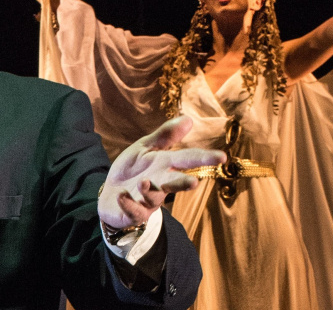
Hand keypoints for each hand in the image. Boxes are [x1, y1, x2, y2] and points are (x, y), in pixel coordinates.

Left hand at [98, 116, 225, 228]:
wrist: (110, 192)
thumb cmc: (132, 168)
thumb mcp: (145, 148)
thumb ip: (165, 136)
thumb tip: (189, 119)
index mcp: (164, 165)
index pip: (187, 159)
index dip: (203, 158)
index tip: (222, 157)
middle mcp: (160, 184)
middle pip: (174, 183)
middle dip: (183, 183)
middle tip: (194, 182)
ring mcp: (147, 200)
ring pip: (153, 198)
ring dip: (149, 191)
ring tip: (143, 182)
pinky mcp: (133, 213)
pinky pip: (133, 211)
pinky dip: (127, 204)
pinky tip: (121, 195)